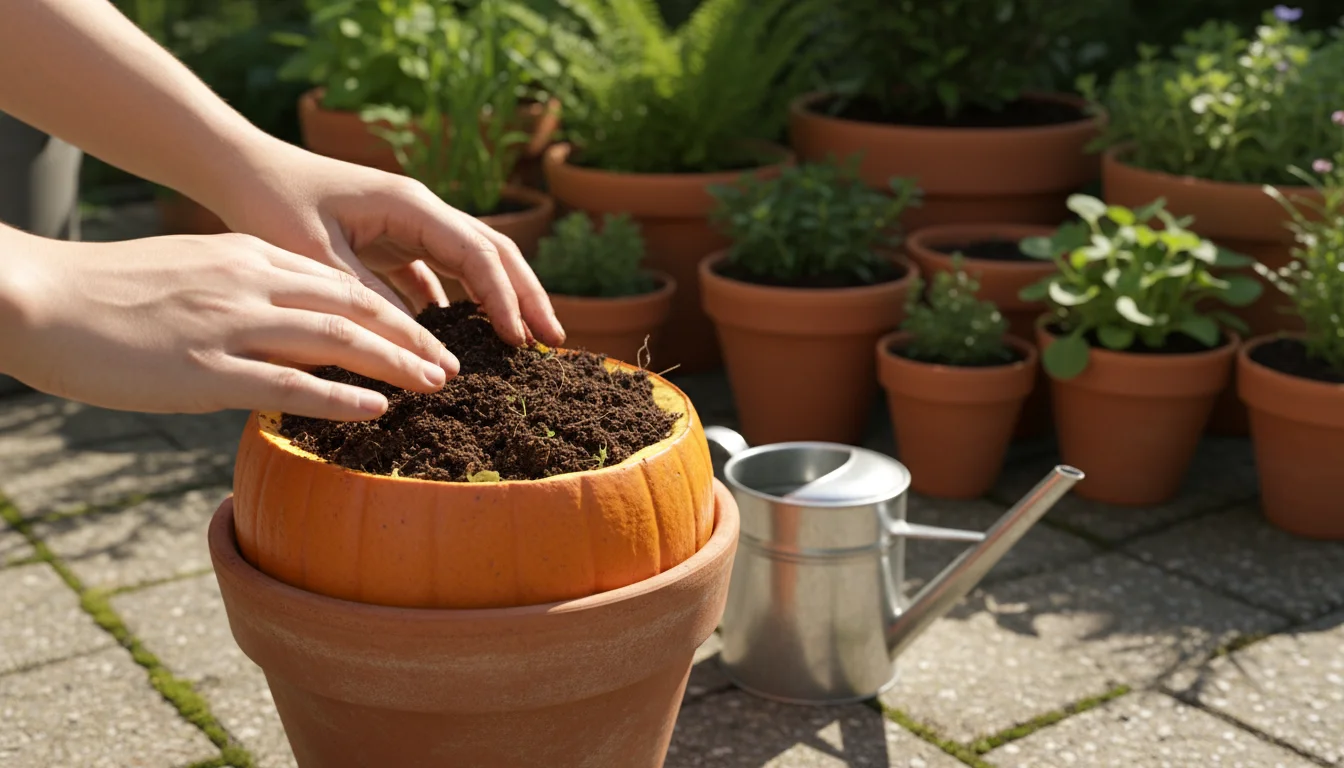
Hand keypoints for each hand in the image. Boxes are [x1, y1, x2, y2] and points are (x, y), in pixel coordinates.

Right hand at [0, 229, 456, 420]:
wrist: (34, 297)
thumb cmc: (105, 294)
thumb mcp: (187, 275)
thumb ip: (239, 292)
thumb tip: (279, 326)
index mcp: (244, 258)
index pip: (336, 282)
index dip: (388, 308)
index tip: (424, 332)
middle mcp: (247, 284)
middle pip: (352, 307)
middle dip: (410, 336)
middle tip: (452, 365)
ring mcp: (228, 327)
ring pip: (335, 341)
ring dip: (394, 363)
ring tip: (436, 385)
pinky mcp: (203, 370)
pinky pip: (288, 384)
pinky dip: (340, 396)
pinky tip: (378, 409)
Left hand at [215, 139, 565, 347]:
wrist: (240, 171)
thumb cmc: (272, 204)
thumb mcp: (317, 257)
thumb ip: (370, 299)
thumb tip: (423, 347)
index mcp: (411, 206)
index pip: (479, 253)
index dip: (505, 298)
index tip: (521, 341)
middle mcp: (421, 212)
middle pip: (493, 255)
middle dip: (527, 297)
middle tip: (555, 343)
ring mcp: (409, 227)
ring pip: (473, 266)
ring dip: (500, 303)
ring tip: (522, 345)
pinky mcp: (391, 243)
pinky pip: (438, 277)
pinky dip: (458, 306)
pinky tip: (464, 340)